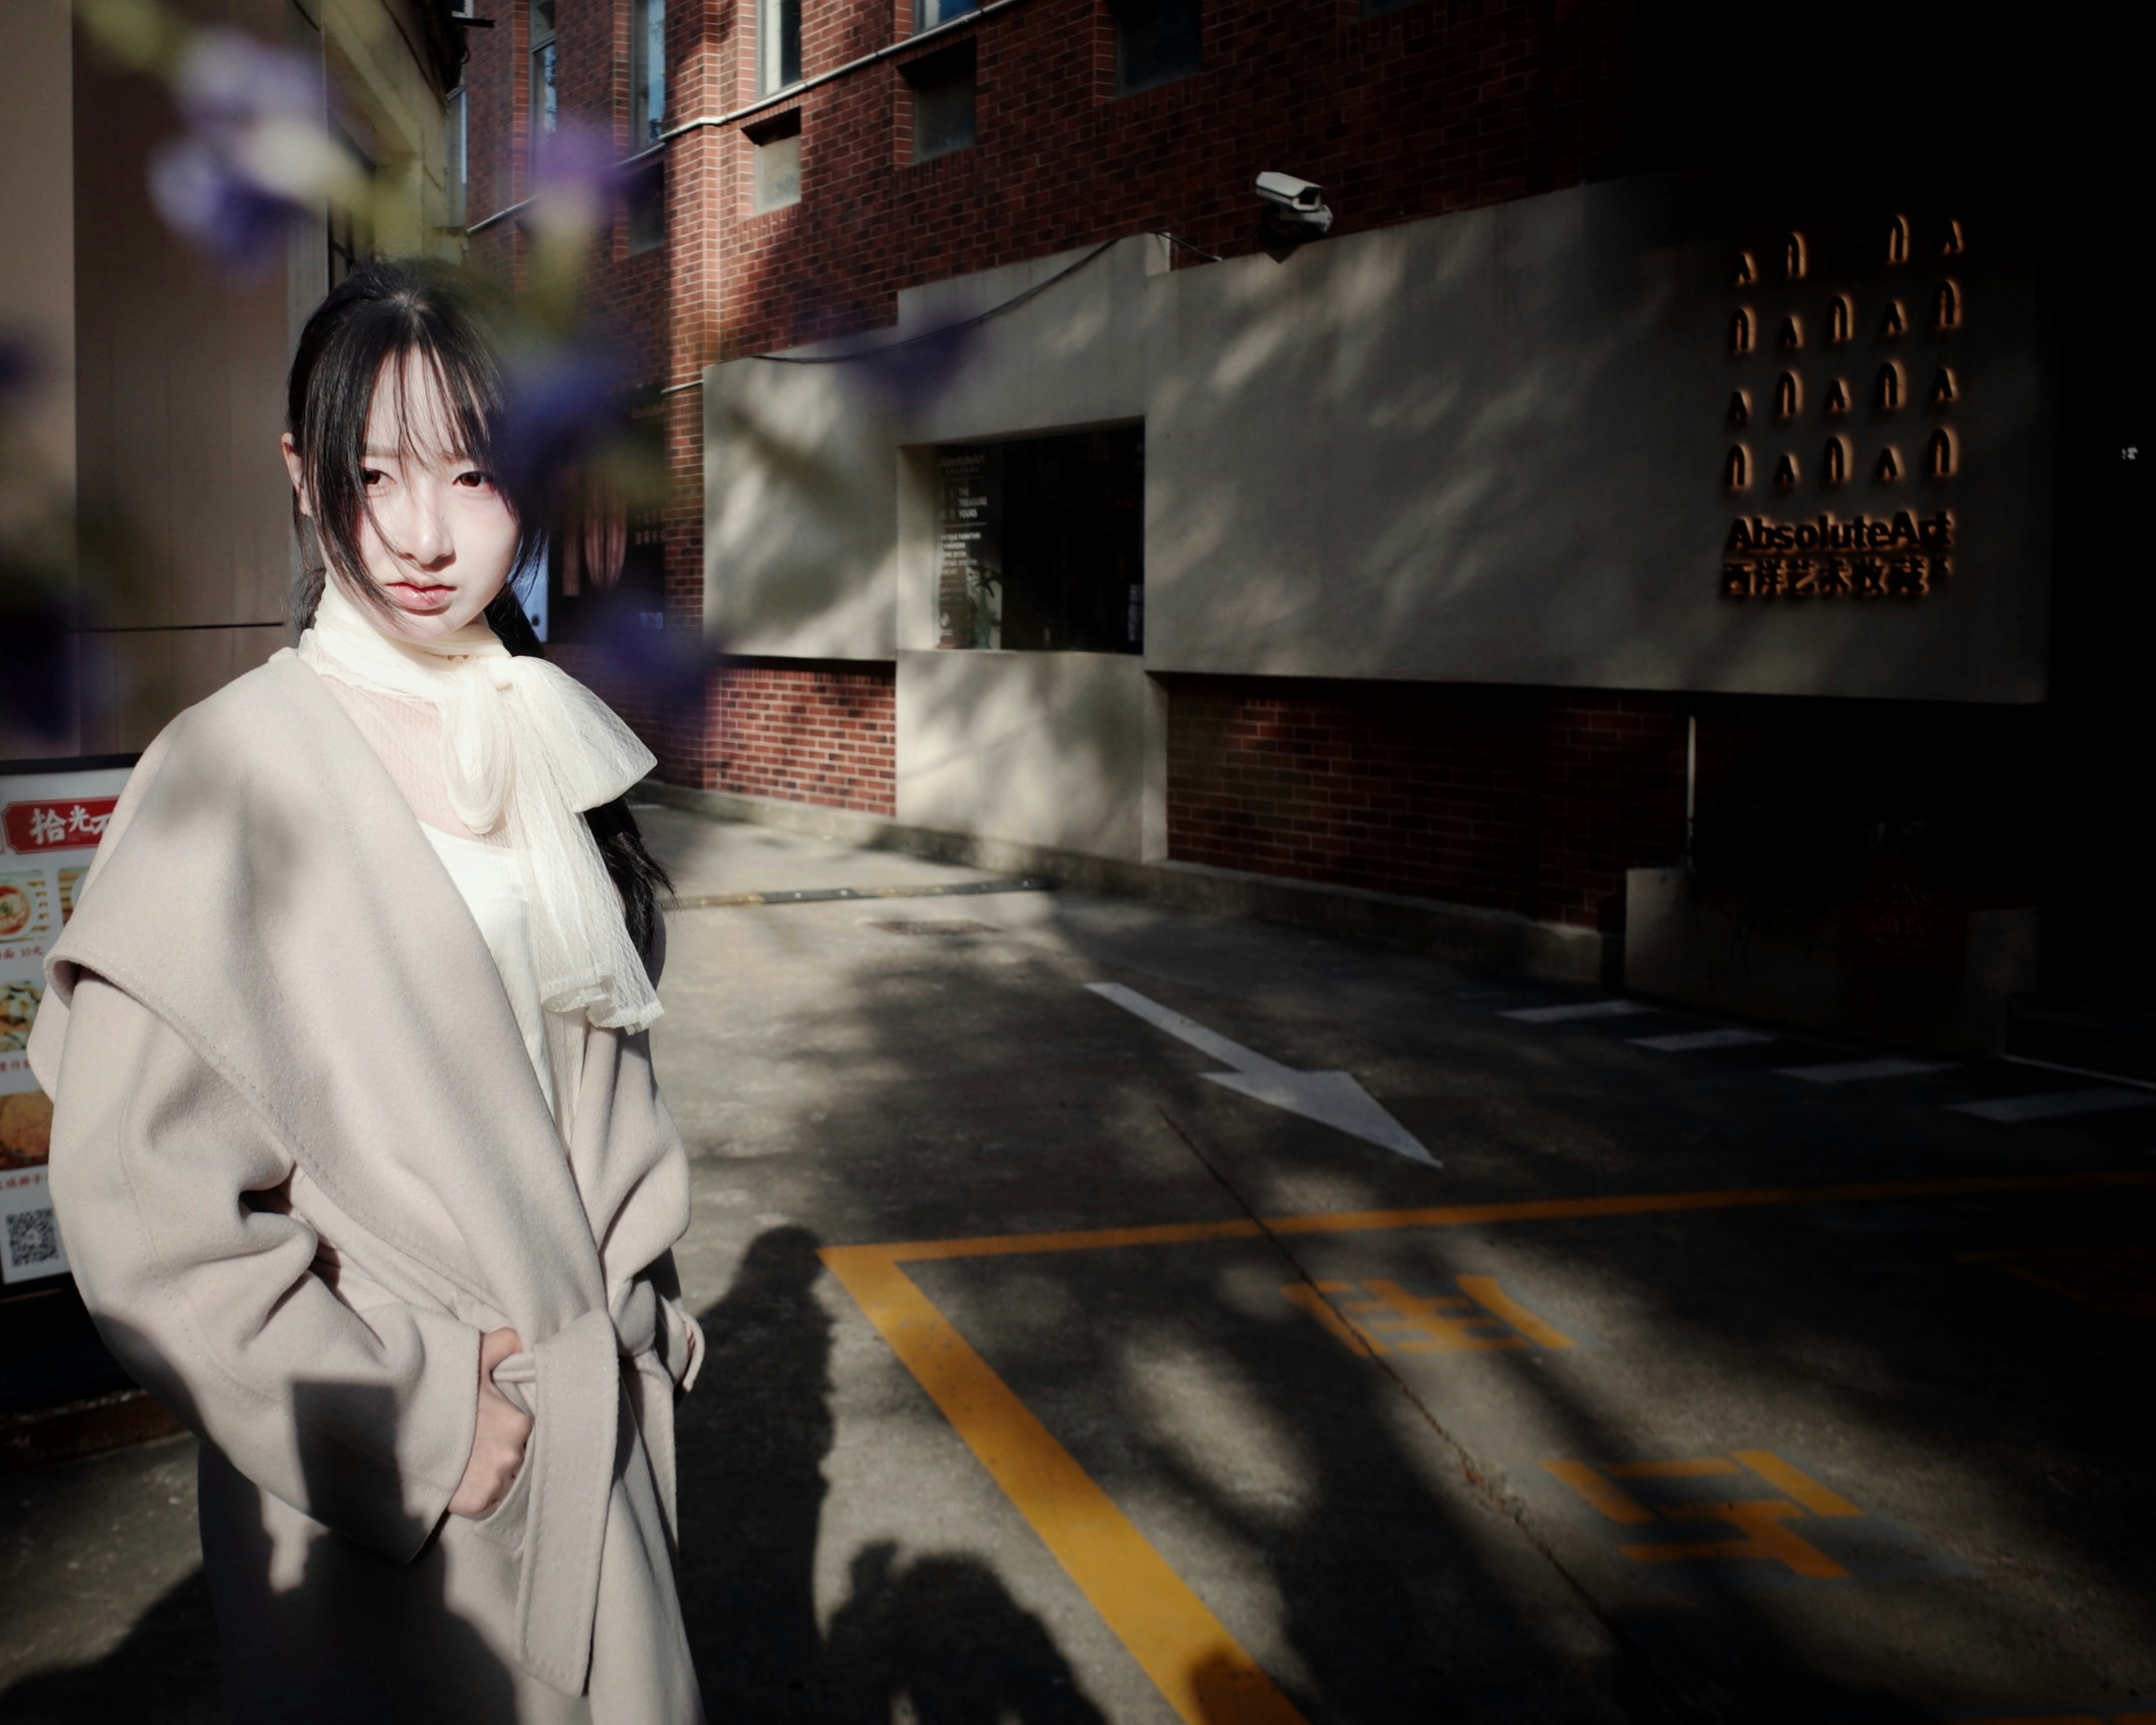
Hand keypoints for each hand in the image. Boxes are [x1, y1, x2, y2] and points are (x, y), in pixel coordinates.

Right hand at [449, 1327, 531, 1517]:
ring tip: (468, 1462)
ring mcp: (495, 1482)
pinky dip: (479, 1494)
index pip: (525, 1431)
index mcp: (519, 1423)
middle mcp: (512, 1455)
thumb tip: (523, 1340)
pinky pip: (489, 1502)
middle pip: (516, 1457)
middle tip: (476, 1443)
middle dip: (501, 1451)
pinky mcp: (476, 1503)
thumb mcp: (473, 1358)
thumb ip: (503, 1343)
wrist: (400, 1429)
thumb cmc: (441, 1391)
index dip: (508, 1428)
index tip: (489, 1425)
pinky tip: (462, 1478)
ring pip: (505, 1481)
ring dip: (492, 1475)